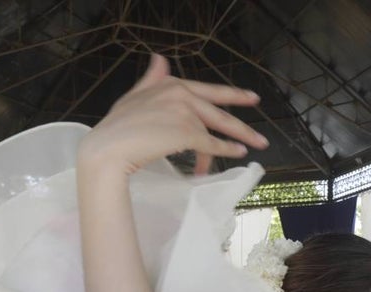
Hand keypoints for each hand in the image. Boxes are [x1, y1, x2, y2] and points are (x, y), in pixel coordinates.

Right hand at [77, 54, 267, 178]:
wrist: (108, 148)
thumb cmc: (117, 128)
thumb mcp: (134, 97)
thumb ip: (152, 79)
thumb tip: (159, 58)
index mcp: (170, 84)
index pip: (208, 90)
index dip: (232, 94)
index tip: (251, 98)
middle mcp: (181, 94)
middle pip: (218, 110)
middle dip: (242, 124)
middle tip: (261, 136)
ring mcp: (185, 112)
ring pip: (217, 128)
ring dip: (238, 139)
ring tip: (254, 148)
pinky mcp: (187, 133)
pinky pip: (212, 144)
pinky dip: (225, 150)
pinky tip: (237, 154)